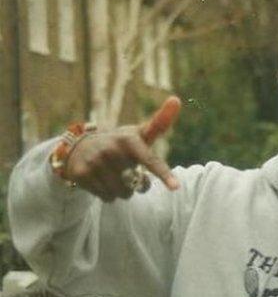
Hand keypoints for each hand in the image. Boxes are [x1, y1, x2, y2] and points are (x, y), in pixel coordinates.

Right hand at [64, 96, 181, 201]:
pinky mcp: (81, 174)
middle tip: (125, 169)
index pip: (151, 161)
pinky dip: (107, 193)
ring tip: (112, 174)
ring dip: (121, 190)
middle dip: (135, 183)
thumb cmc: (121, 143)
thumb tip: (176, 98)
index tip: (176, 187)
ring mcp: (94, 162)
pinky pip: (107, 198)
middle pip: (138, 185)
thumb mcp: (140, 133)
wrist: (81, 146)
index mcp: (130, 140)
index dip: (164, 175)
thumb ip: (161, 122)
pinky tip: (100, 179)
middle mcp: (111, 149)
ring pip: (122, 194)